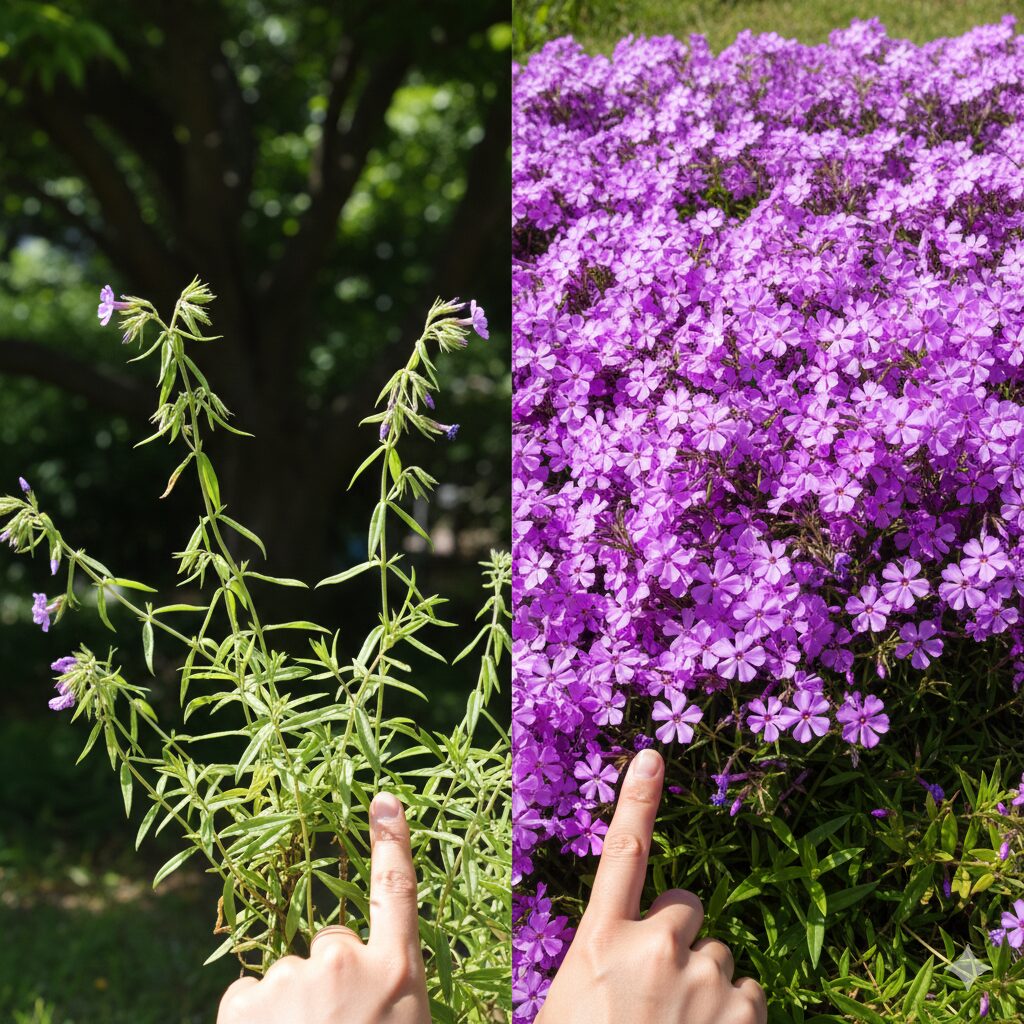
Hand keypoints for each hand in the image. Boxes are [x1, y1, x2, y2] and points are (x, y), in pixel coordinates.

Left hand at [217, 792, 430, 1023]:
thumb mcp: (404, 1021)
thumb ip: (384, 987)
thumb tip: (367, 980)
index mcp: (396, 972)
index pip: (398, 891)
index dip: (391, 843)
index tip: (383, 800)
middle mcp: (343, 962)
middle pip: (330, 946)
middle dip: (328, 978)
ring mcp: (291, 977)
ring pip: (287, 976)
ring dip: (289, 1007)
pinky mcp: (245, 1000)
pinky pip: (246, 997)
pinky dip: (253, 1019)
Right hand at [537, 749, 765, 1023]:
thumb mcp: (575, 1004)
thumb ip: (606, 965)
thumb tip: (627, 958)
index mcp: (600, 942)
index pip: (621, 854)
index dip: (636, 800)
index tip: (652, 755)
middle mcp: (654, 947)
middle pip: (685, 907)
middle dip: (680, 936)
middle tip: (662, 990)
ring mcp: (703, 978)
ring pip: (718, 957)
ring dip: (708, 985)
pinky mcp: (743, 1010)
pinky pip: (748, 993)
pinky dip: (735, 1015)